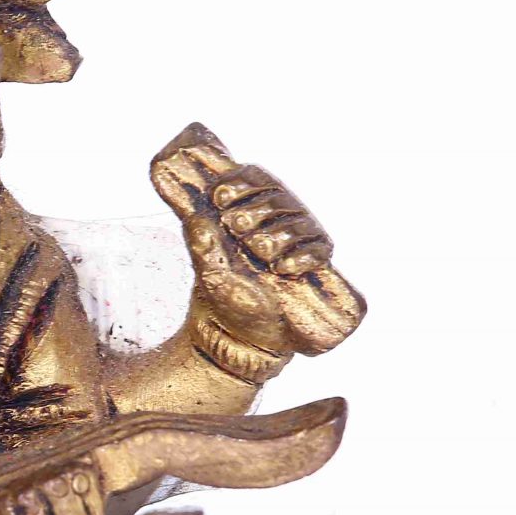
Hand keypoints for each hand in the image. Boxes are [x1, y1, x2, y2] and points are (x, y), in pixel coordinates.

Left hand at [150, 122, 364, 358]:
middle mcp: (276, 220)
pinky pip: (320, 248)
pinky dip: (304, 254)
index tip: (220, 196)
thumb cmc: (225, 297)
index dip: (240, 181)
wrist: (246, 337)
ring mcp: (297, 240)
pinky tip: (284, 267)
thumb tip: (196, 219)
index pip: (254, 177)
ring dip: (277, 231)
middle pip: (277, 194)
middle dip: (256, 207)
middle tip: (235, 224)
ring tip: (257, 249)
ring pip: (299, 219)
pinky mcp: (314, 262)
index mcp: (249, 211)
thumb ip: (202, 244)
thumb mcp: (209, 270)